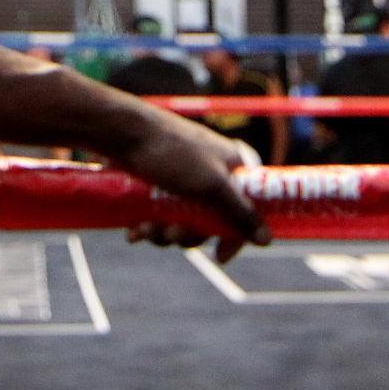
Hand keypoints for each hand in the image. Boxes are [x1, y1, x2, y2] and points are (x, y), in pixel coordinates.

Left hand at [110, 110, 271, 264]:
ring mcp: (184, 180)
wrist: (120, 132)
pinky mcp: (159, 184)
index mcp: (233, 167)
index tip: (220, 257)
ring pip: (183, 222)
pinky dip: (150, 226)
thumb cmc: (171, 153)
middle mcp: (212, 173)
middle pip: (212, 222)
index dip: (235, 235)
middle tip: (171, 234)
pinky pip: (162, 215)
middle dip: (189, 235)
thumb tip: (268, 239)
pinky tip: (135, 230)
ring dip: (164, 233)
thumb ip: (240, 212)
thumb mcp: (211, 185)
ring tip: (146, 228)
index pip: (249, 209)